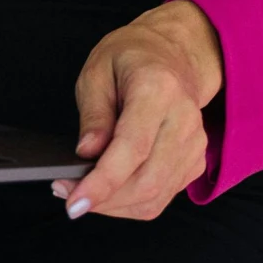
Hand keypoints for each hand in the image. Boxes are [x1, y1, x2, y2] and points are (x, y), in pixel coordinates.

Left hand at [52, 0, 223, 221]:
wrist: (172, 56)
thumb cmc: (132, 59)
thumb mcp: (96, 72)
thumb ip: (93, 115)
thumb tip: (87, 153)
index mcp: (158, 89)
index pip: (133, 147)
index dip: (103, 182)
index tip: (75, 202)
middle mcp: (183, 119)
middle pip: (146, 181)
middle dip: (103, 200)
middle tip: (68, 195)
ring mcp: (194, 143)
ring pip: (153, 197)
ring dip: (113, 206)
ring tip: (82, 193)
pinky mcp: (194, 162)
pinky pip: (160, 197)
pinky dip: (129, 203)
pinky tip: (108, 190)